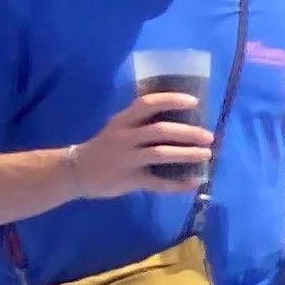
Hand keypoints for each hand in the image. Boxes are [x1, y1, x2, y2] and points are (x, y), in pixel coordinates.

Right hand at [69, 90, 216, 199]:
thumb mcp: (119, 128)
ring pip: (161, 154)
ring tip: (207, 154)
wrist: (75, 172)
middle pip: (160, 131)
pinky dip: (179, 184)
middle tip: (209, 136)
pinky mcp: (128, 180)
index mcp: (122, 121)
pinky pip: (158, 183)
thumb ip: (143, 123)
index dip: (171, 100)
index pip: (147, 104)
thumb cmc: (107, 147)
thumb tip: (185, 118)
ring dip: (187, 154)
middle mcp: (124, 137)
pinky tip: (195, 182)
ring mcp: (125, 159)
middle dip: (188, 132)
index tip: (194, 101)